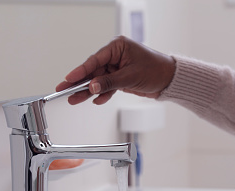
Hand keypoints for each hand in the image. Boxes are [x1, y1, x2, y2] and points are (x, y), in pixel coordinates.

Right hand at [56, 35, 175, 104]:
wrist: (170, 80)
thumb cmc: (156, 70)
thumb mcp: (130, 77)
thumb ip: (109, 82)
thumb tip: (92, 87)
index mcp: (117, 47)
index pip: (94, 60)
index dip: (80, 71)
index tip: (68, 79)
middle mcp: (115, 55)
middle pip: (93, 71)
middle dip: (80, 83)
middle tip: (64, 90)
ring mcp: (117, 67)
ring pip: (98, 80)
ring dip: (88, 91)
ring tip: (75, 99)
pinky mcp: (120, 78)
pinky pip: (107, 86)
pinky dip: (103, 94)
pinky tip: (97, 100)